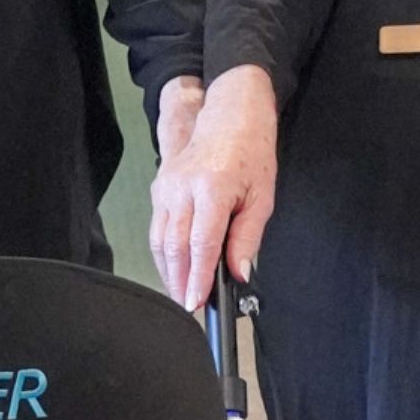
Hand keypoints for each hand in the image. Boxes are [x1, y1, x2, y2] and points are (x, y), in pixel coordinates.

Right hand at [149, 65, 277, 311]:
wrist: (231, 115)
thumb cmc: (250, 150)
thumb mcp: (262, 195)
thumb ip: (248, 236)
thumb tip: (238, 271)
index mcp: (212, 188)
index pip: (200, 244)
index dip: (196, 278)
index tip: (195, 302)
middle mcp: (182, 187)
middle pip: (173, 246)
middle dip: (179, 281)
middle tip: (188, 305)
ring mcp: (166, 186)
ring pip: (159, 239)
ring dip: (168, 270)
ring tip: (180, 293)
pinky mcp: (160, 187)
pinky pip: (157, 227)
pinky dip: (164, 252)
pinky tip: (174, 267)